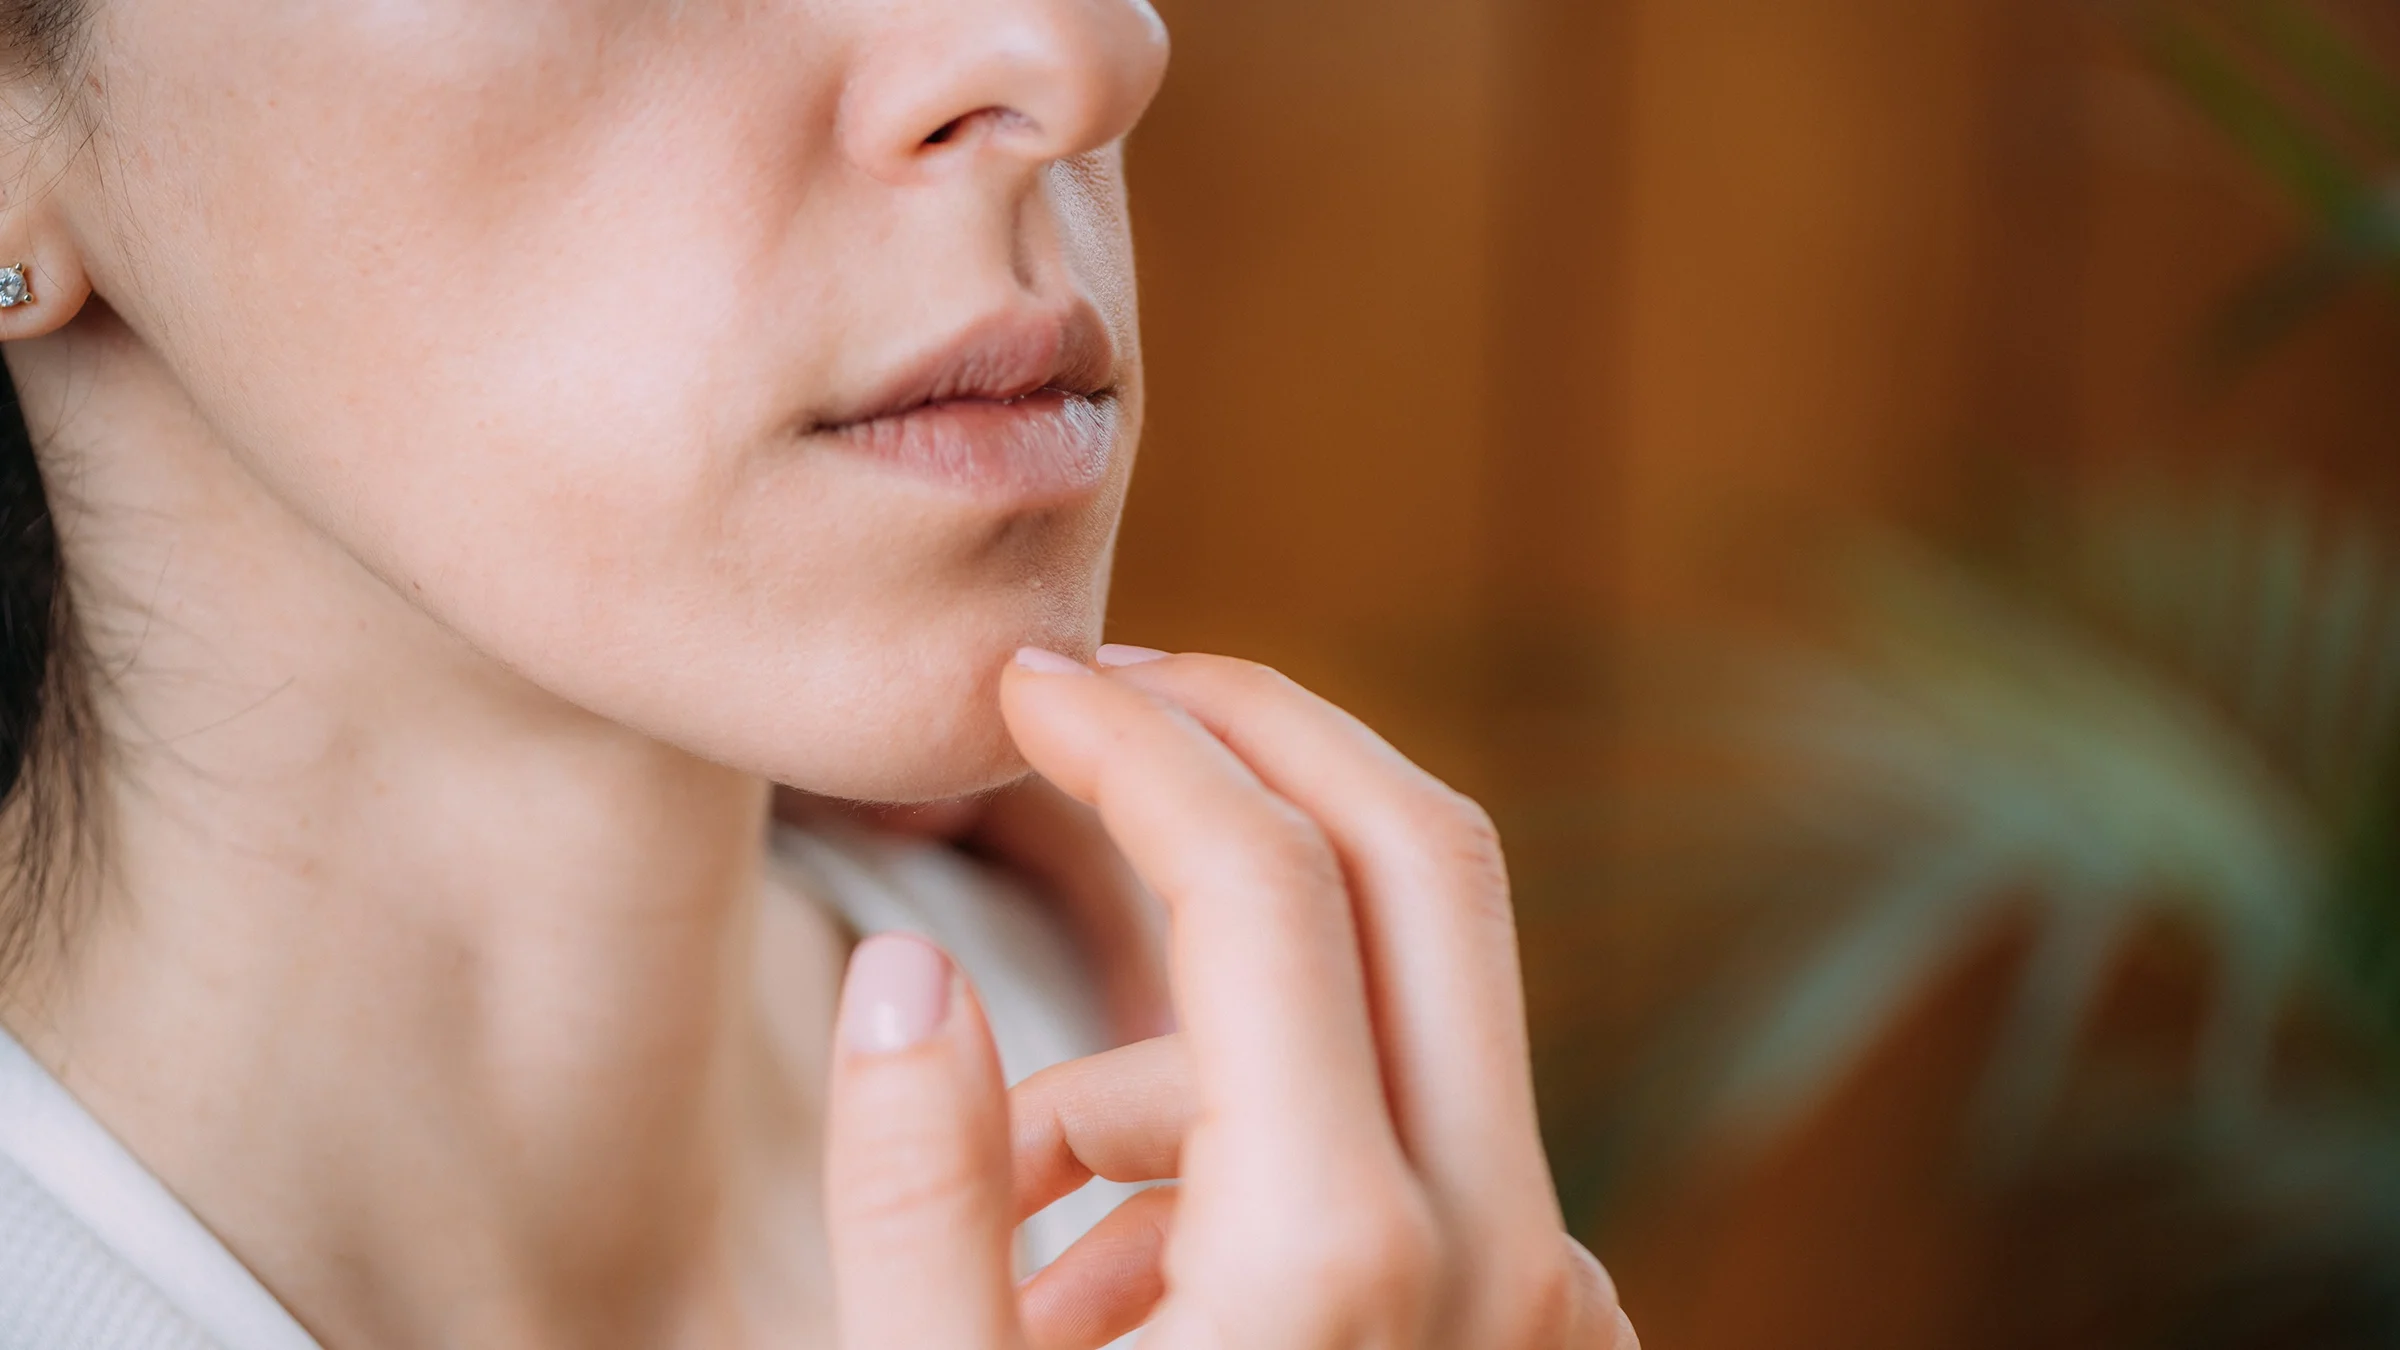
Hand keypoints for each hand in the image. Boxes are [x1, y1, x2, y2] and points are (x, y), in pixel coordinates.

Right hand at [820, 648, 1635, 1349]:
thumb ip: (912, 1203)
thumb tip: (907, 973)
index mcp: (1336, 1260)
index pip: (1263, 880)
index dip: (1132, 741)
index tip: (1027, 681)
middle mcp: (1497, 1259)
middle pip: (1418, 863)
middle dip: (1254, 740)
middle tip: (1106, 695)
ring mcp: (1547, 1304)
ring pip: (1402, 1018)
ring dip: (1201, 1030)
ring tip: (1019, 1201)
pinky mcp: (1539, 1342)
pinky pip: (1415, 1150)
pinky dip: (1266, 1148)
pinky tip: (1112, 1293)